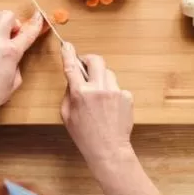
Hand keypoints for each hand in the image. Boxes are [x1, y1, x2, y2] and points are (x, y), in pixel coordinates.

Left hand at [0, 10, 43, 119]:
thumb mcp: (15, 81)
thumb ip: (17, 63)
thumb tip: (15, 57)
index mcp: (10, 52)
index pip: (27, 32)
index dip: (37, 23)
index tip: (40, 16)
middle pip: (8, 15)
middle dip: (15, 22)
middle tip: (16, 35)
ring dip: (3, 22)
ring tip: (5, 37)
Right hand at [60, 44, 134, 166]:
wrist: (109, 149)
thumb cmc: (85, 135)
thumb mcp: (67, 115)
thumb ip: (69, 94)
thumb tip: (73, 80)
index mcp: (81, 93)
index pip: (72, 67)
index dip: (68, 54)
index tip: (67, 45)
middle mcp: (99, 89)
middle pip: (96, 60)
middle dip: (89, 60)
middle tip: (85, 66)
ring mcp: (115, 91)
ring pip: (108, 73)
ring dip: (101, 78)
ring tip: (99, 96)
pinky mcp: (126, 96)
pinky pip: (117, 87)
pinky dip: (112, 93)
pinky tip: (110, 107)